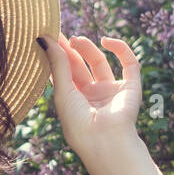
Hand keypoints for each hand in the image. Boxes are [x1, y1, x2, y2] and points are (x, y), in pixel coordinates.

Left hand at [37, 33, 142, 165]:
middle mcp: (91, 95)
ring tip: (76, 39)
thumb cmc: (78, 123)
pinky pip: (129, 63)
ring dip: (88, 48)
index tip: (48, 37)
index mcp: (72, 101)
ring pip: (99, 62)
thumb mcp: (63, 91)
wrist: (106, 140)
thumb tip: (43, 38)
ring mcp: (110, 91)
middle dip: (70, 50)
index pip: (63, 74)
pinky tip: (106, 41)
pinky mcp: (130, 87)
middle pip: (79, 66)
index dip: (56, 56)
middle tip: (59, 34)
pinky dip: (120, 48)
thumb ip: (56, 63)